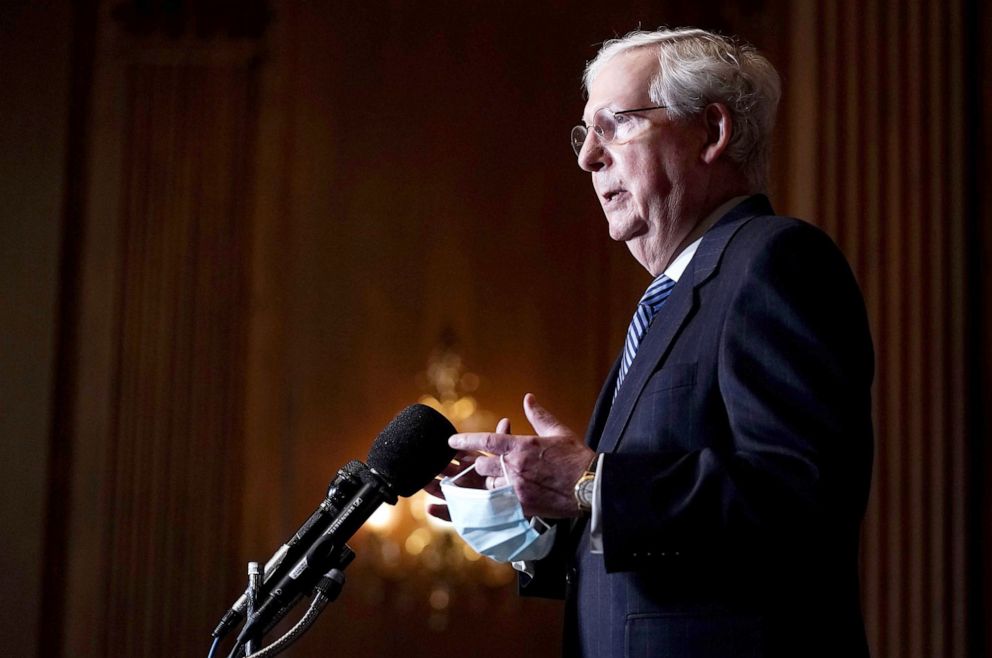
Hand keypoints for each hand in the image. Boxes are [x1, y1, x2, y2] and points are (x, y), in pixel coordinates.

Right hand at [425, 417, 510, 520]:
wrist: (521, 505)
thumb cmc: (513, 479)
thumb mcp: (508, 458)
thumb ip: (505, 441)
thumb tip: (505, 421)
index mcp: (474, 464)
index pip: (458, 454)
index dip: (448, 450)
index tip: (437, 444)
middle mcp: (466, 478)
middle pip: (446, 471)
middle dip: (434, 467)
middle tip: (422, 462)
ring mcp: (464, 496)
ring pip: (444, 491)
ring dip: (432, 487)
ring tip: (422, 482)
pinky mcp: (464, 513)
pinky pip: (450, 514)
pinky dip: (439, 511)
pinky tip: (430, 507)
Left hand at [448, 394, 595, 517]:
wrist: (591, 486)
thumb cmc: (576, 457)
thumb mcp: (557, 431)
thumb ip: (538, 415)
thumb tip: (528, 398)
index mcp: (521, 446)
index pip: (484, 441)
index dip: (464, 441)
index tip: (451, 442)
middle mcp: (515, 467)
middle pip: (481, 465)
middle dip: (479, 464)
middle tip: (481, 464)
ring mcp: (517, 489)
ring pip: (487, 486)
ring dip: (487, 483)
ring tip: (494, 481)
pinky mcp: (522, 507)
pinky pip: (498, 505)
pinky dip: (494, 502)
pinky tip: (493, 502)